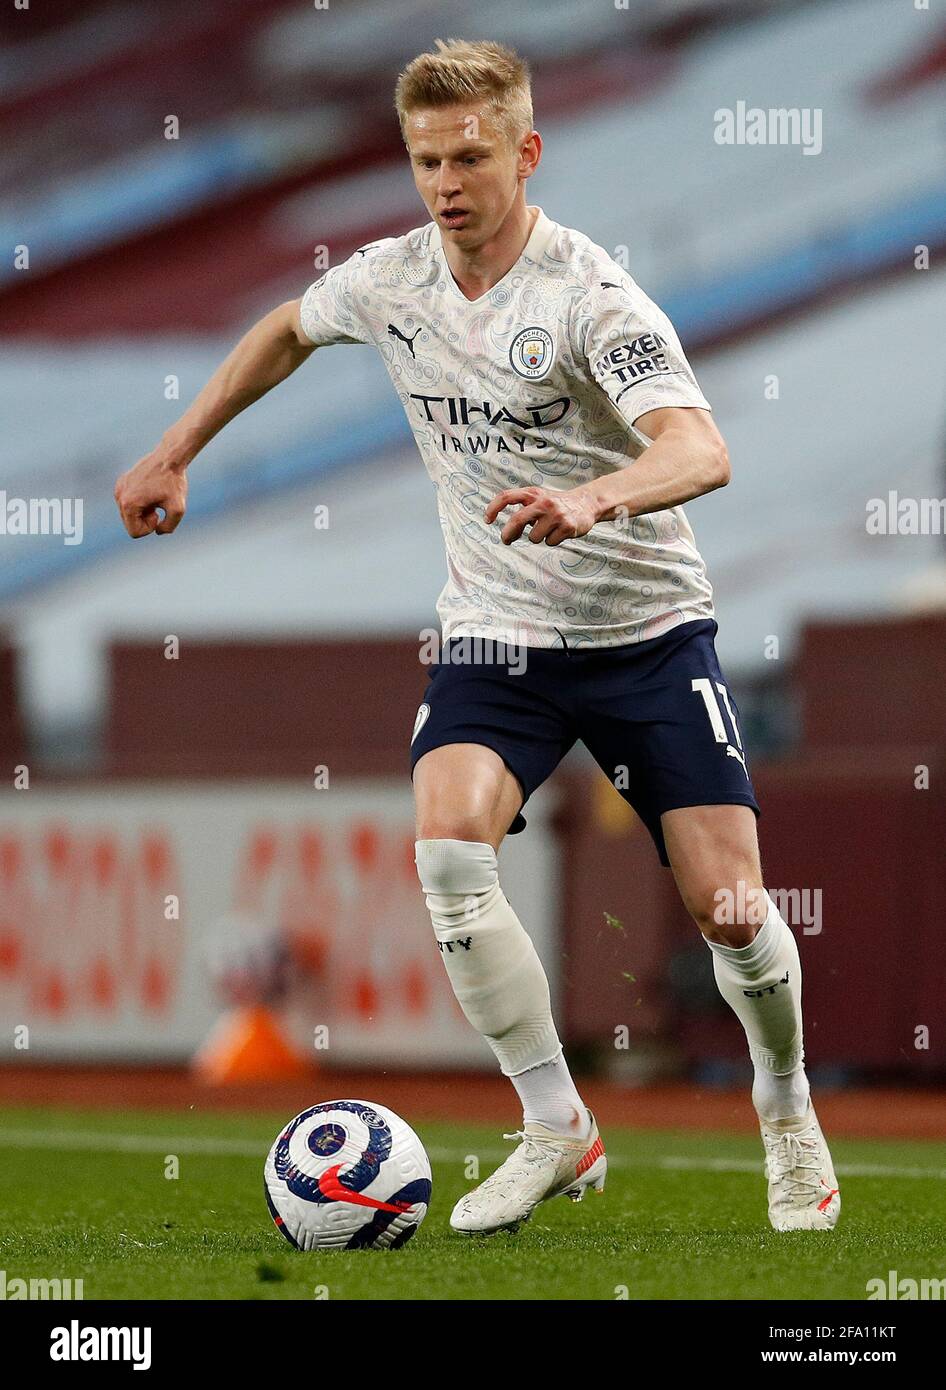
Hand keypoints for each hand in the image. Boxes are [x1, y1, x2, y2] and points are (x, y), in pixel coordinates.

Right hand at [114, 448, 188, 537]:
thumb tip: (157, 531)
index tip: (158, 514)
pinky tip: (151, 493)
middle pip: (130, 524)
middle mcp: (119, 495)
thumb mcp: (178, 509)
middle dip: (145, 520)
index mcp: (128, 504)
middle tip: (157, 507)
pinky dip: (140, 503)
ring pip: (129, 514)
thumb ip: (168, 527)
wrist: (170, 457)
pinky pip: (129, 502)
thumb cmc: (174, 482)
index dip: (149, 528)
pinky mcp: (122, 482)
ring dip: (143, 512)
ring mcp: (119, 488)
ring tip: (154, 500)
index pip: (134, 533)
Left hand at [484, 485, 598, 545]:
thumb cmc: (557, 504)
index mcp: (534, 493)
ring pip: (533, 537)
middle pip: (517, 520)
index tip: (488, 520)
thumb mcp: (540, 498)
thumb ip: (524, 509)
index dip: (494, 508)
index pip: (507, 496)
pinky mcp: (567, 527)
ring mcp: (556, 514)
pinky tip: (559, 532)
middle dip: (508, 534)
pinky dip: (552, 540)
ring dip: (537, 537)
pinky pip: (549, 542)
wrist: (587, 503)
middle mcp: (544, 502)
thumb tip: (508, 531)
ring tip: (548, 530)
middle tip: (506, 540)